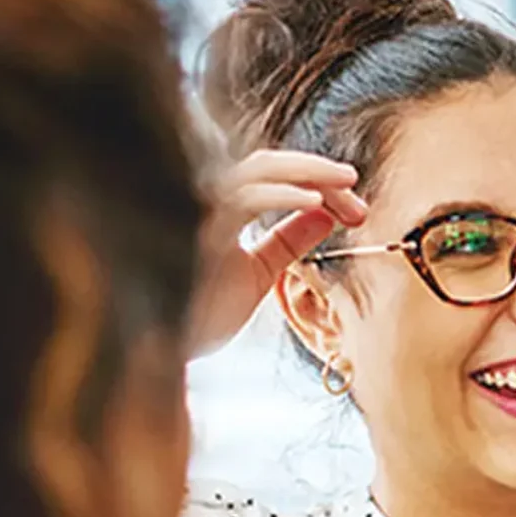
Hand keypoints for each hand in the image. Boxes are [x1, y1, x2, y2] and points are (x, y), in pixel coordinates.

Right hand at [188, 149, 366, 357]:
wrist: (158, 351)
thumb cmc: (200, 313)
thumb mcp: (258, 272)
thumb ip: (287, 241)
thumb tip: (325, 214)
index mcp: (219, 206)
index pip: (271, 177)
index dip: (316, 184)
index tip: (355, 209)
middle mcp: (205, 196)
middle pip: (269, 165)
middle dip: (318, 173)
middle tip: (356, 187)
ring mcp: (198, 207)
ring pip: (259, 169)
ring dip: (309, 173)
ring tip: (347, 186)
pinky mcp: (196, 225)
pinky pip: (244, 198)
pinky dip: (282, 195)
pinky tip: (316, 205)